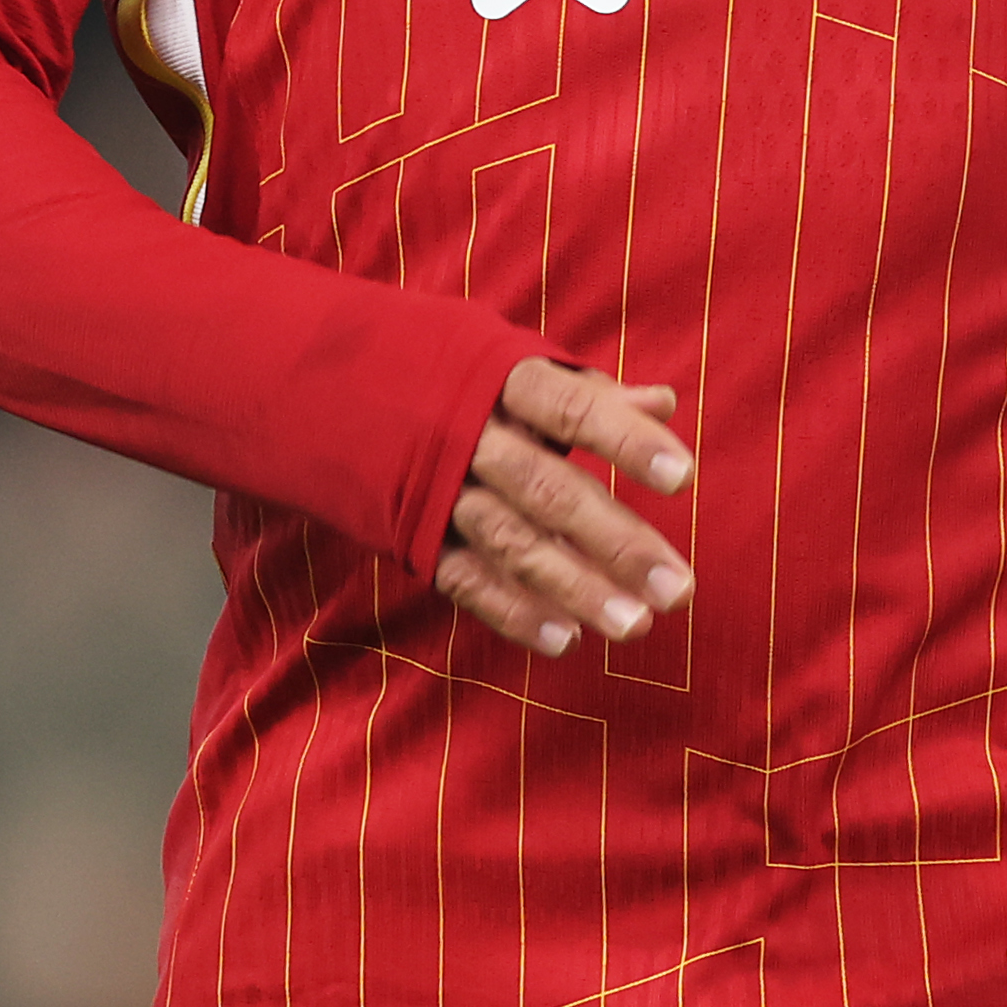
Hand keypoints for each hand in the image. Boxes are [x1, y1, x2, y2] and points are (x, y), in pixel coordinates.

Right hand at [437, 358, 695, 657]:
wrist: (323, 382)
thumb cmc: (448, 373)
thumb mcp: (512, 367)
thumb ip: (589, 394)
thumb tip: (665, 404)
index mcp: (501, 379)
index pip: (573, 410)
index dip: (627, 442)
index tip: (683, 479)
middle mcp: (469, 434)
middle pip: (548, 490)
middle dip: (615, 542)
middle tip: (678, 590)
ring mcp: (435, 489)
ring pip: (512, 543)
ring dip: (575, 587)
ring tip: (634, 625)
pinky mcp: (412, 535)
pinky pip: (465, 578)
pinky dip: (513, 610)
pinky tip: (564, 639)